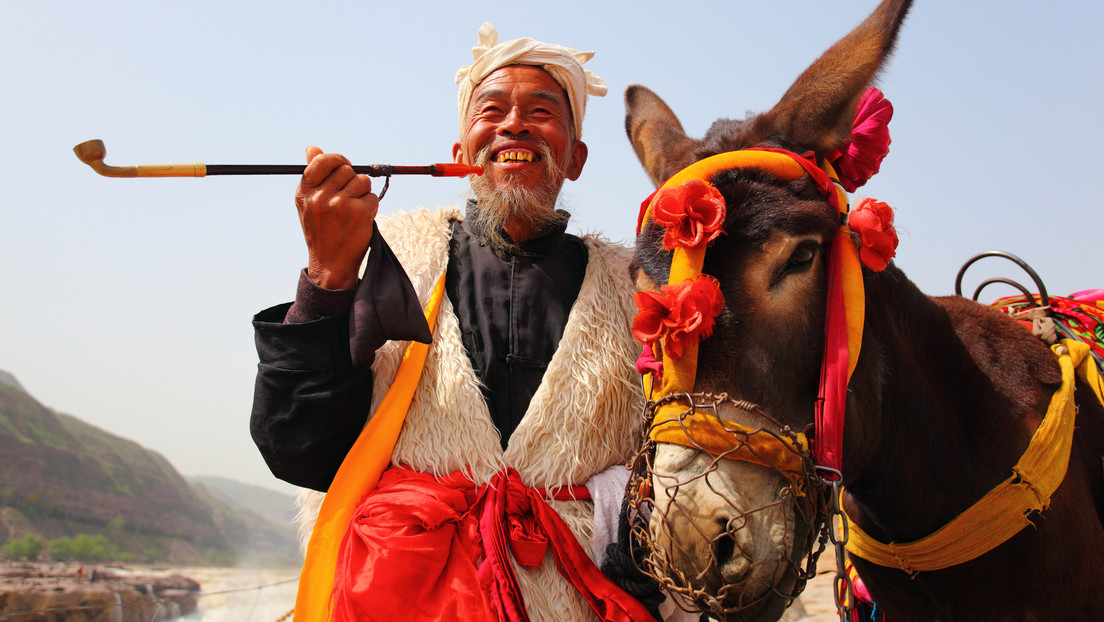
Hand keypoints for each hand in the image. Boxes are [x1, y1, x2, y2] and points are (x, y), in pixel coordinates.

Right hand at [295, 146, 377, 289]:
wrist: (330, 262)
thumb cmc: (321, 231)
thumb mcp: (309, 203)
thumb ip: (313, 175)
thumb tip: (313, 148)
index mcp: (305, 191)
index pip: (322, 160)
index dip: (337, 160)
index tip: (344, 166)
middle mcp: (320, 196)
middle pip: (346, 170)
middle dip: (351, 181)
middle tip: (347, 198)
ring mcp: (340, 203)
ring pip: (362, 181)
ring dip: (362, 194)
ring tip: (352, 211)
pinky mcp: (359, 212)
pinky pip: (372, 196)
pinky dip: (370, 207)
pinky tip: (360, 220)